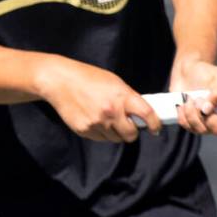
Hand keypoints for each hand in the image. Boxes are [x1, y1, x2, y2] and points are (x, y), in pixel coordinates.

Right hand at [38, 57, 161, 141]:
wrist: (61, 81)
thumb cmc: (89, 78)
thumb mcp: (114, 82)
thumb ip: (128, 97)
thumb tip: (141, 113)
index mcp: (122, 96)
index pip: (146, 114)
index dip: (155, 124)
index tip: (156, 128)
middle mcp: (111, 112)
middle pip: (131, 135)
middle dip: (131, 131)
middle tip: (128, 124)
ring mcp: (97, 123)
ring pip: (115, 139)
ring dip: (115, 132)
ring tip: (107, 117)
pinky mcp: (85, 130)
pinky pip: (100, 139)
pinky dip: (101, 132)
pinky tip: (94, 118)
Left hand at [169, 56, 216, 134]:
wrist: (188, 69)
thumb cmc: (209, 72)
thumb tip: (207, 111)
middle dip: (209, 117)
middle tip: (200, 100)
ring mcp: (207, 123)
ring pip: (202, 129)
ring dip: (193, 113)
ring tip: (191, 98)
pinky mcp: (192, 123)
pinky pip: (188, 127)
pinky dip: (183, 114)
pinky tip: (184, 103)